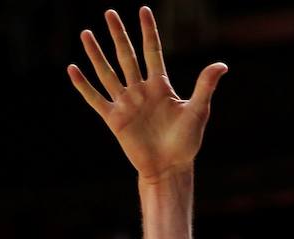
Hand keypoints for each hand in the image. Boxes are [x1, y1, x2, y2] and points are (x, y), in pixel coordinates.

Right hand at [68, 7, 226, 181]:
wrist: (169, 167)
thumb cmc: (186, 142)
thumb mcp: (198, 111)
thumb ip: (205, 86)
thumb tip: (221, 64)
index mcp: (160, 86)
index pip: (152, 51)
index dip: (148, 31)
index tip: (143, 10)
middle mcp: (141, 90)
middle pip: (126, 56)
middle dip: (118, 34)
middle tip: (109, 12)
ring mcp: (126, 103)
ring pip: (107, 73)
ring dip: (96, 54)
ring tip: (85, 33)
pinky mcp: (115, 119)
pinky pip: (96, 99)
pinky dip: (84, 85)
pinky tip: (72, 69)